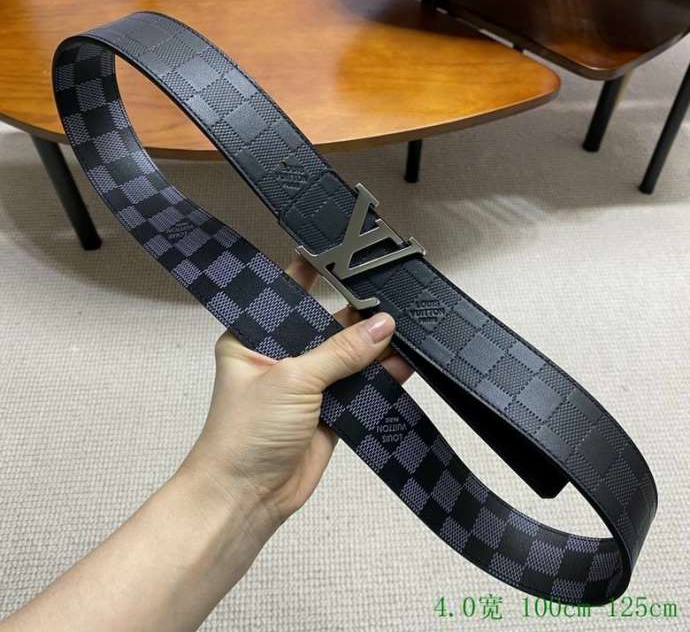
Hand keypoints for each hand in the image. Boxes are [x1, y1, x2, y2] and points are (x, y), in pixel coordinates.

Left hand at [181, 256, 412, 528]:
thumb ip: (340, 352)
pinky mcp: (329, 412)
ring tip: (404, 325)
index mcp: (254, 337)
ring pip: (346, 356)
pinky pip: (359, 387)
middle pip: (324, 325)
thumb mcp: (292, 379)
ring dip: (372, 345)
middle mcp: (281, 356)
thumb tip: (383, 325)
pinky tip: (403, 362)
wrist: (246, 498)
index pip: (286, 294)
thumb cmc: (247, 432)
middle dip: (355, 312)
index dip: (312, 272)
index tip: (342, 251)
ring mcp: (307, 385)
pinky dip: (380, 377)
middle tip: (389, 290)